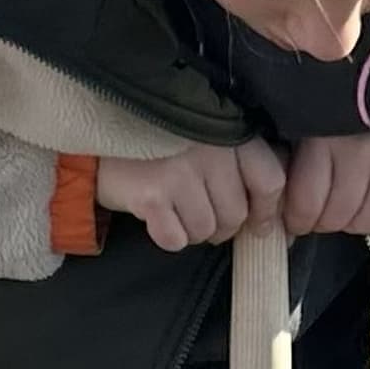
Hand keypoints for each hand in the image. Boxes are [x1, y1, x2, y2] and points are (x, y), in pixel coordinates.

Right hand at [95, 139, 286, 249]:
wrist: (95, 133)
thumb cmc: (159, 140)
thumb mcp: (204, 134)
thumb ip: (239, 160)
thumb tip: (274, 212)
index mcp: (229, 130)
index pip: (270, 181)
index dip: (266, 212)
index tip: (258, 225)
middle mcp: (209, 148)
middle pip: (237, 215)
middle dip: (222, 227)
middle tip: (202, 214)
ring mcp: (179, 171)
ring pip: (207, 231)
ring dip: (193, 231)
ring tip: (176, 209)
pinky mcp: (151, 194)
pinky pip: (176, 239)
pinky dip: (167, 236)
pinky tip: (156, 215)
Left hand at [279, 127, 369, 237]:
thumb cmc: (333, 120)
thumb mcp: (303, 133)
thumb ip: (290, 172)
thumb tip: (279, 222)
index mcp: (325, 137)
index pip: (307, 206)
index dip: (297, 220)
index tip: (297, 216)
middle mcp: (364, 149)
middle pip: (337, 218)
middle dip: (324, 221)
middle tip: (324, 208)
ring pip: (366, 223)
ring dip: (354, 221)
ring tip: (350, 201)